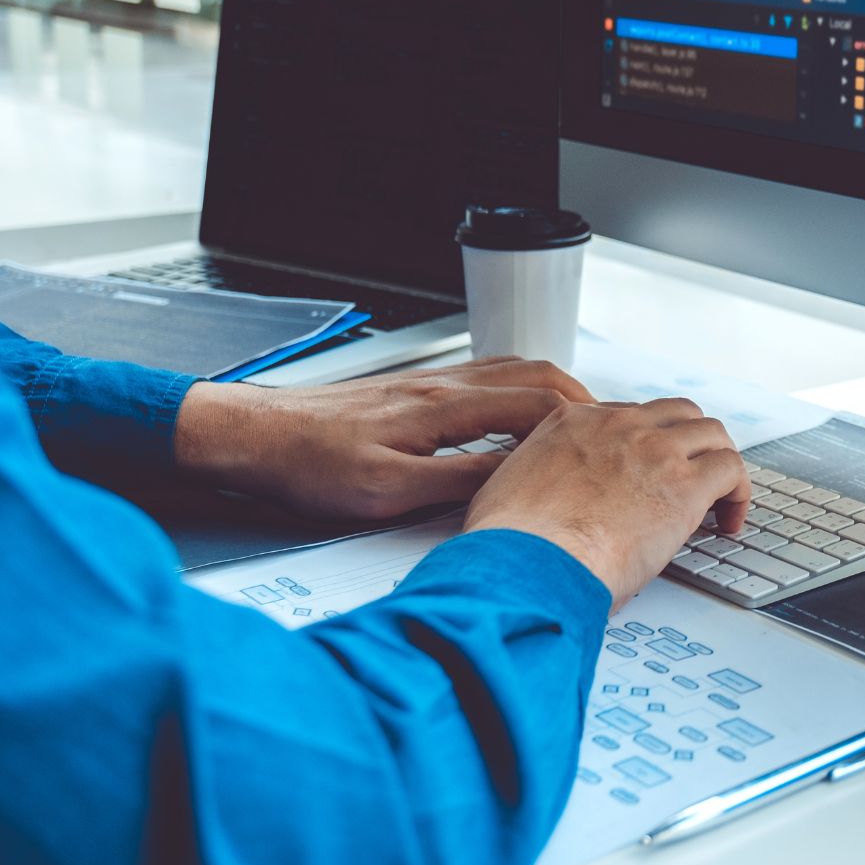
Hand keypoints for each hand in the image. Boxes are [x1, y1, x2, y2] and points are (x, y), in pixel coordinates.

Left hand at [172, 358, 595, 520]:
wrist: (255, 436)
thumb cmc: (307, 464)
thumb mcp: (386, 493)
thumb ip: (456, 485)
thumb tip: (514, 484)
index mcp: (444, 407)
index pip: (538, 404)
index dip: (583, 424)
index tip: (609, 445)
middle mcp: (443, 385)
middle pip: (537, 377)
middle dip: (583, 402)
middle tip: (609, 433)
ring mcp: (430, 383)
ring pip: (514, 371)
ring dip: (554, 393)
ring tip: (577, 423)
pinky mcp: (415, 391)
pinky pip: (487, 378)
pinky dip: (520, 391)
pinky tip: (517, 415)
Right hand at [462, 399, 749, 608]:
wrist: (523, 563)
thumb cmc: (509, 547)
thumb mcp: (506, 492)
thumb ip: (535, 484)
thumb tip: (548, 510)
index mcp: (570, 424)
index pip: (627, 417)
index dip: (646, 444)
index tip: (650, 471)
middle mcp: (616, 426)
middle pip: (675, 414)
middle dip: (690, 442)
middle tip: (693, 476)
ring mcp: (654, 450)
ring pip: (711, 432)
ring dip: (718, 463)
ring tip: (720, 498)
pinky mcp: (684, 484)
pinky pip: (732, 469)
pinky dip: (739, 493)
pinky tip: (729, 522)